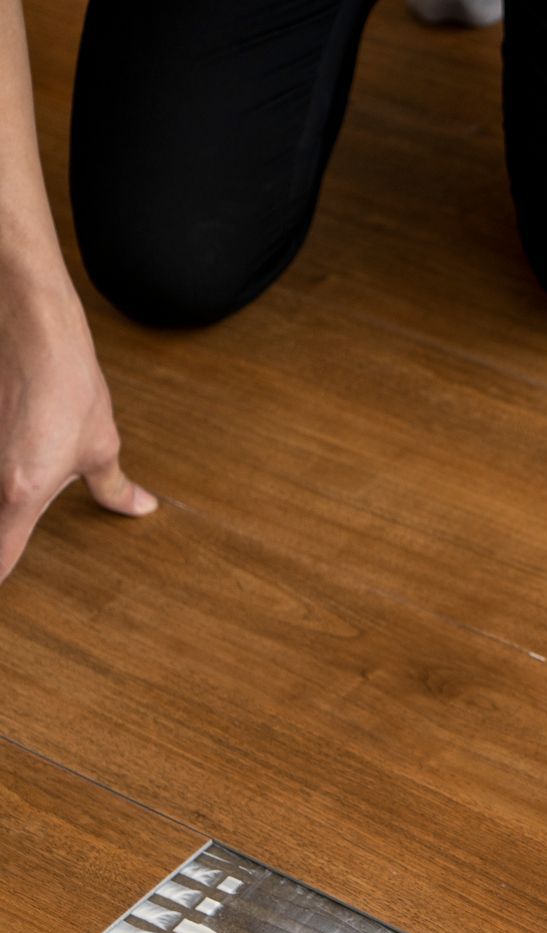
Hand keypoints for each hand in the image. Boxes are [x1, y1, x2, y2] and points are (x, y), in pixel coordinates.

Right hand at [0, 280, 154, 582]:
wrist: (32, 331)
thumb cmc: (67, 386)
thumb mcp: (100, 445)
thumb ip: (113, 488)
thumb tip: (138, 509)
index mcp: (20, 493)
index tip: (5, 593)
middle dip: (6, 531)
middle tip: (17, 532)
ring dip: (5, 506)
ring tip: (25, 483)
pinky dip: (1, 473)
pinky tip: (13, 450)